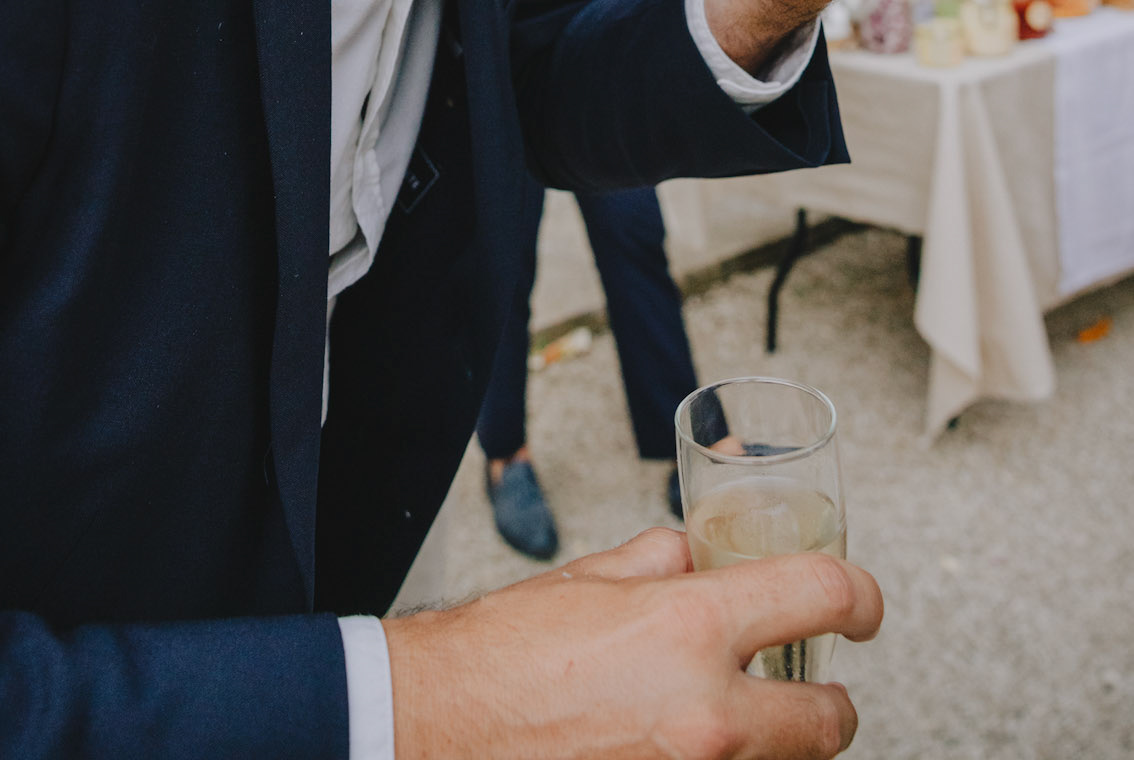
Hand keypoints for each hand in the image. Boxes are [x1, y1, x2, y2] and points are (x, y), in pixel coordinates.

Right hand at [384, 524, 879, 758]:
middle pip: (830, 719)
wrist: (439, 728)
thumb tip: (702, 559)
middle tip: (816, 685)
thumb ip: (665, 564)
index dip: (858, 594)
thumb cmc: (502, 654)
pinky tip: (695, 744)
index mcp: (690, 627)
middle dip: (830, 701)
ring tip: (744, 718)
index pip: (822, 595)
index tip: (861, 604)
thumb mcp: (593, 579)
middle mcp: (707, 711)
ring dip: (779, 744)